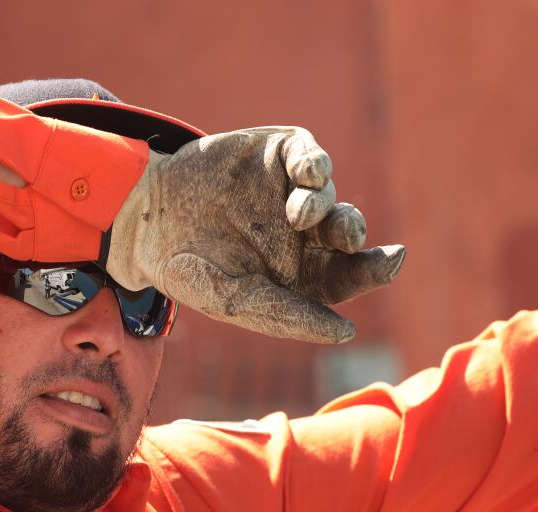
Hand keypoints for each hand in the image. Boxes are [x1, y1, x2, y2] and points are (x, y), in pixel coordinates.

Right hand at [106, 127, 404, 342]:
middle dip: (355, 233)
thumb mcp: (236, 301)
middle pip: (349, 233)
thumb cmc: (190, 270)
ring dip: (326, 204)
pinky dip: (313, 163)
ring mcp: (291, 191)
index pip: (352, 273)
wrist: (144, 221)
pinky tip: (304, 176)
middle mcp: (305, 233)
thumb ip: (289, 315)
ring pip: (331, 194)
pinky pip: (309, 154)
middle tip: (347, 238)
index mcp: (302, 273)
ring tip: (298, 214)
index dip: (377, 268)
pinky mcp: (277, 155)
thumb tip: (347, 331)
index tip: (392, 262)